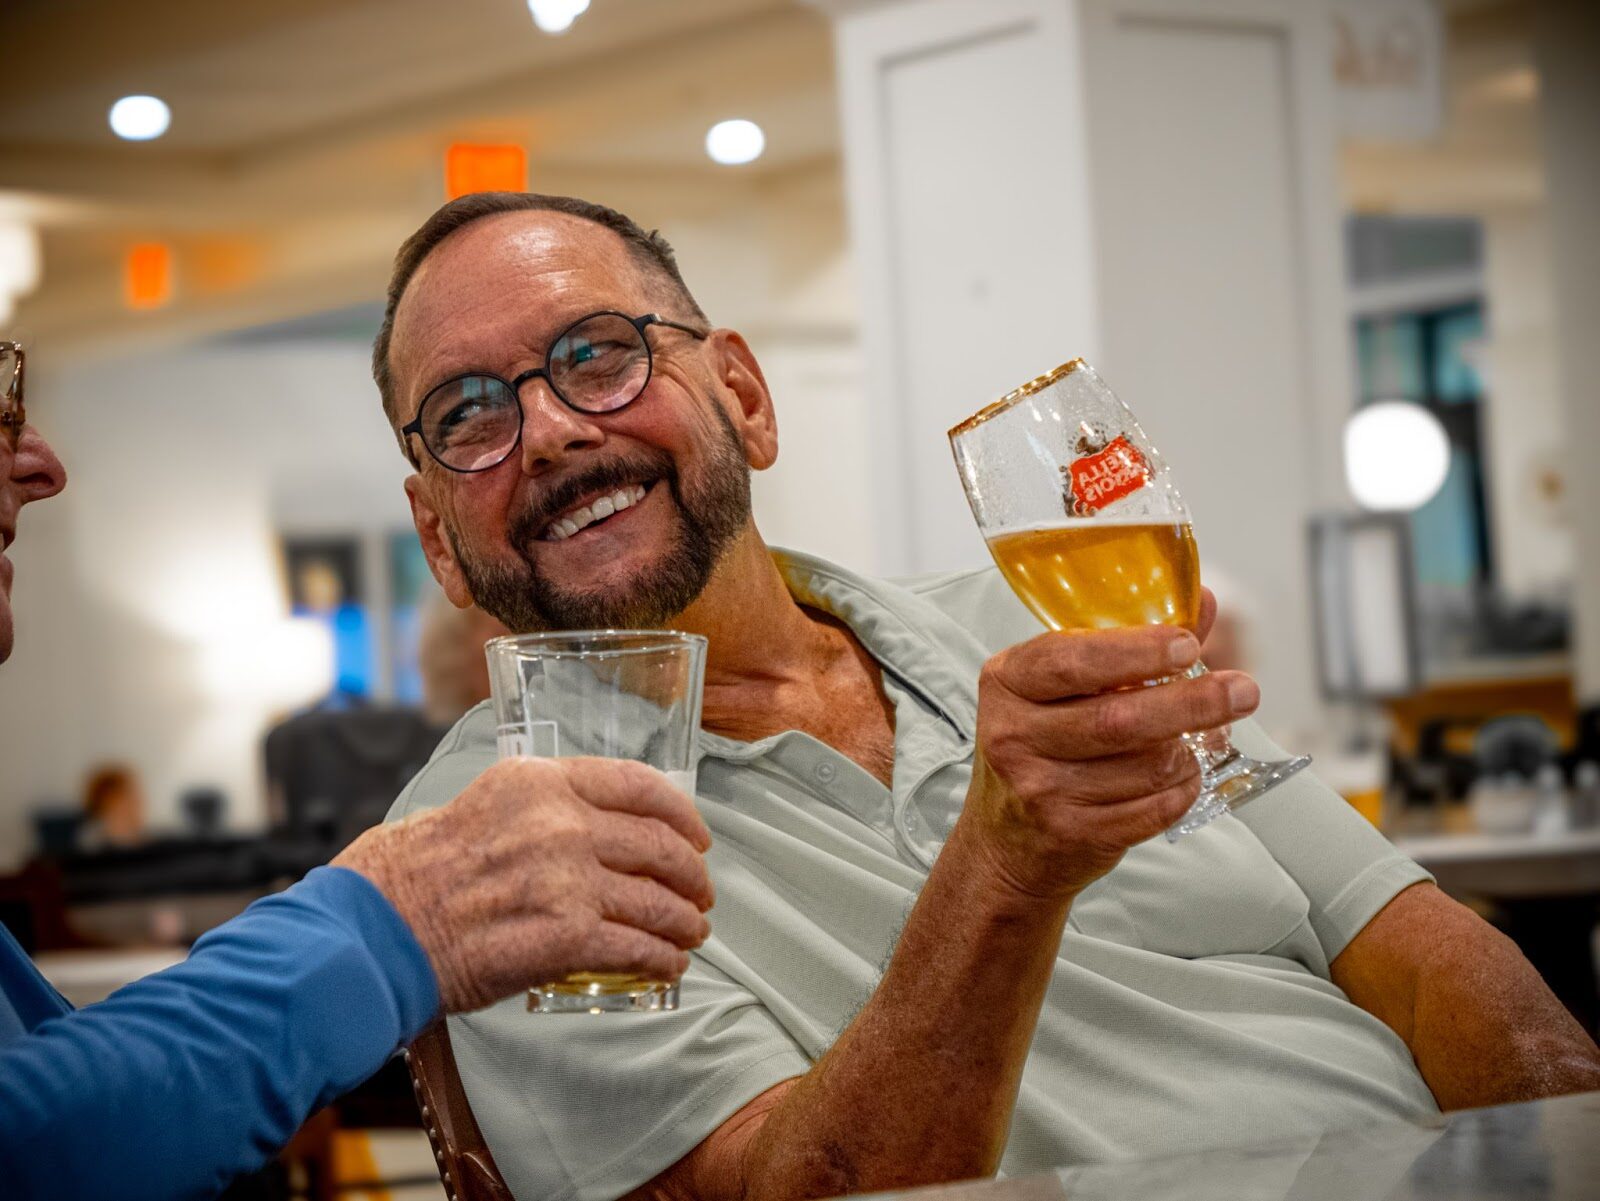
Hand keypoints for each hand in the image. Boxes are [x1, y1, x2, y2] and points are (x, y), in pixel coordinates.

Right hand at [334, 757, 713, 1012]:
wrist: (379, 927)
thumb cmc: (419, 870)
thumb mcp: (485, 802)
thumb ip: (542, 806)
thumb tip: (595, 824)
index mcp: (541, 782)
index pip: (639, 784)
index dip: (681, 814)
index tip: (696, 834)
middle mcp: (562, 824)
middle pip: (660, 845)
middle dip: (691, 874)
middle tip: (699, 892)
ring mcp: (568, 880)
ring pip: (659, 900)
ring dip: (685, 921)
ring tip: (691, 933)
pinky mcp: (566, 938)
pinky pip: (639, 948)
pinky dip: (663, 959)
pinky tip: (668, 965)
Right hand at [956, 589, 1259, 902]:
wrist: (1007, 839)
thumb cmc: (1041, 744)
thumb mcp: (1062, 687)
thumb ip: (1128, 644)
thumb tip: (1198, 601)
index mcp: (1007, 681)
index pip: (1070, 660)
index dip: (1135, 652)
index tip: (1186, 645)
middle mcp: (1012, 735)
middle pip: (1117, 718)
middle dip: (1191, 702)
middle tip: (1243, 690)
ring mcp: (1039, 790)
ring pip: (1146, 765)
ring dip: (1189, 750)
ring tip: (1200, 738)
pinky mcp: (1071, 833)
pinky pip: (1153, 809)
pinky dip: (1183, 789)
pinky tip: (1183, 776)